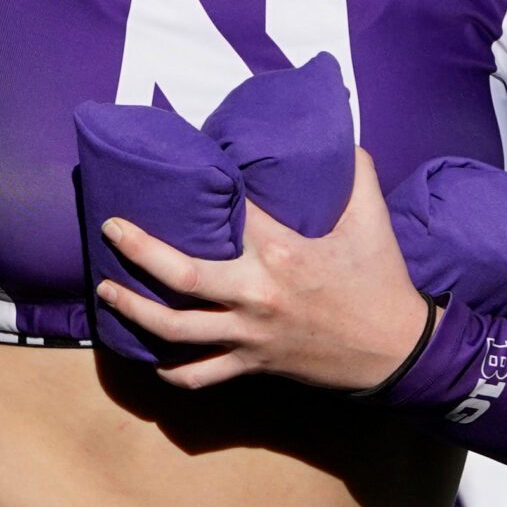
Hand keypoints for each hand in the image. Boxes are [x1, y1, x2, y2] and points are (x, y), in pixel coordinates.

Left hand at [94, 149, 430, 392]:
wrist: (400, 351)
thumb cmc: (380, 279)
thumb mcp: (371, 218)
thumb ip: (354, 171)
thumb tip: (336, 130)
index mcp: (281, 252)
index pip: (226, 215)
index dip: (198, 191)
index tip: (170, 176)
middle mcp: (256, 294)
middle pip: (179, 275)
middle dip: (136, 252)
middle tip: (108, 228)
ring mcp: (250, 334)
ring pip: (176, 330)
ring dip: (134, 311)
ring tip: (106, 290)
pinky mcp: (252, 364)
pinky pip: (200, 375)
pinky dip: (170, 371)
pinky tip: (148, 357)